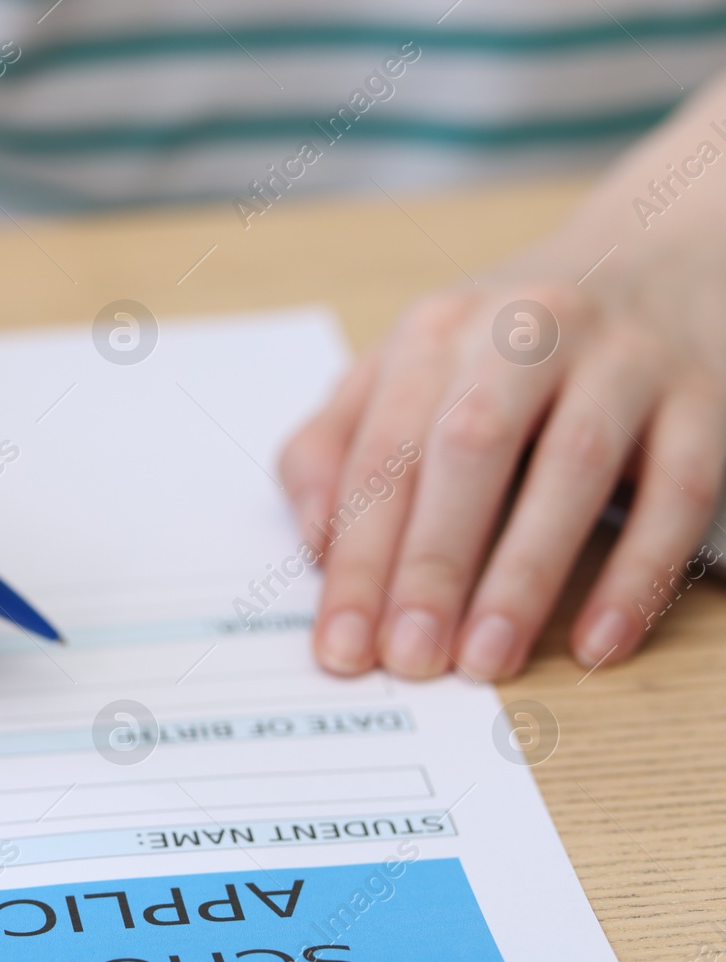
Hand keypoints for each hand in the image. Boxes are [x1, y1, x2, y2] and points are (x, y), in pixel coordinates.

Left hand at [280, 235, 725, 680]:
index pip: (383, 454)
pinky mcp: (702, 397)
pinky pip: (679, 489)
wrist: (656, 261)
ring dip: (524, 573)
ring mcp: (623, 358)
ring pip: (572, 465)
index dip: (357, 558)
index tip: (341, 645)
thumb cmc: (501, 353)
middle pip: (469, 448)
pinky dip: (639, 571)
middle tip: (409, 659)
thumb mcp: (401, 375)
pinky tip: (598, 641)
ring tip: (486, 660)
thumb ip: (335, 450)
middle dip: (432, 564)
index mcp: (436, 332)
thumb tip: (314, 542)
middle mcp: (527, 330)